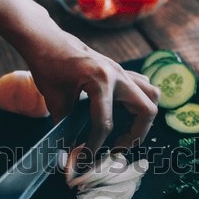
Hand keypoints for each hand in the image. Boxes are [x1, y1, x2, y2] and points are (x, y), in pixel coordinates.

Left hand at [0, 0, 158, 152]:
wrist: (47, 40)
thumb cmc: (48, 66)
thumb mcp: (55, 100)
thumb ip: (65, 127)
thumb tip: (69, 153)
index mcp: (100, 81)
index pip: (104, 123)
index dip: (95, 146)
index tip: (85, 158)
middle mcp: (117, 75)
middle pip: (145, 110)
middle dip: (134, 136)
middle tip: (116, 149)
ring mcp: (121, 71)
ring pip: (151, 95)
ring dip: (143, 119)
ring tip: (126, 133)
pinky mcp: (120, 71)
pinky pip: (143, 86)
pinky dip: (140, 102)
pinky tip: (124, 113)